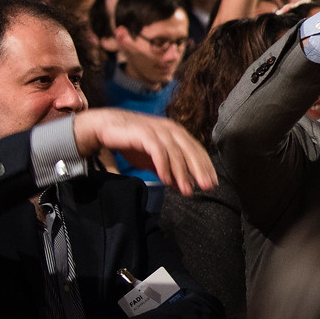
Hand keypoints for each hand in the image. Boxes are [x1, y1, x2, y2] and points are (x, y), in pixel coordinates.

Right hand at [70, 108, 217, 192]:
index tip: (213, 183)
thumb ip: (169, 172)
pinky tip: (166, 181)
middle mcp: (171, 129)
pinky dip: (164, 166)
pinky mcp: (144, 133)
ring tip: (186, 190)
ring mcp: (158, 130)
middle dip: (200, 170)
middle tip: (207, 187)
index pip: (197, 150)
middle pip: (191, 151)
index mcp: (177, 133)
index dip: (206, 166)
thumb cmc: (133, 142)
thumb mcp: (154, 161)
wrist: (106, 128)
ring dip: (182, 173)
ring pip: (176, 152)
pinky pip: (158, 151)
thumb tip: (185, 188)